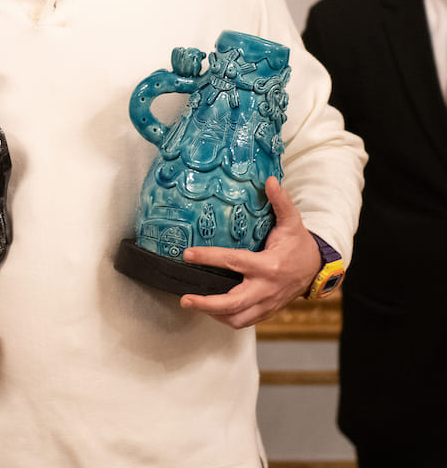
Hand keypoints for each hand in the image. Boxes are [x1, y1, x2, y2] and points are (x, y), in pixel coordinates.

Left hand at [179, 176, 320, 328]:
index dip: (208, 257)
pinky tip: (212, 310)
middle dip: (206, 304)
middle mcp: (266, 288)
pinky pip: (244, 322)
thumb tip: (270, 181)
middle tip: (184, 298)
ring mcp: (267, 303)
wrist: (318, 270)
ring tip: (194, 304)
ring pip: (237, 319)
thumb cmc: (300, 245)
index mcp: (268, 265)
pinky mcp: (267, 312)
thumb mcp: (293, 222)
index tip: (187, 255)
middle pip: (232, 302)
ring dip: (213, 314)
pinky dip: (227, 319)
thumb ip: (281, 202)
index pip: (232, 261)